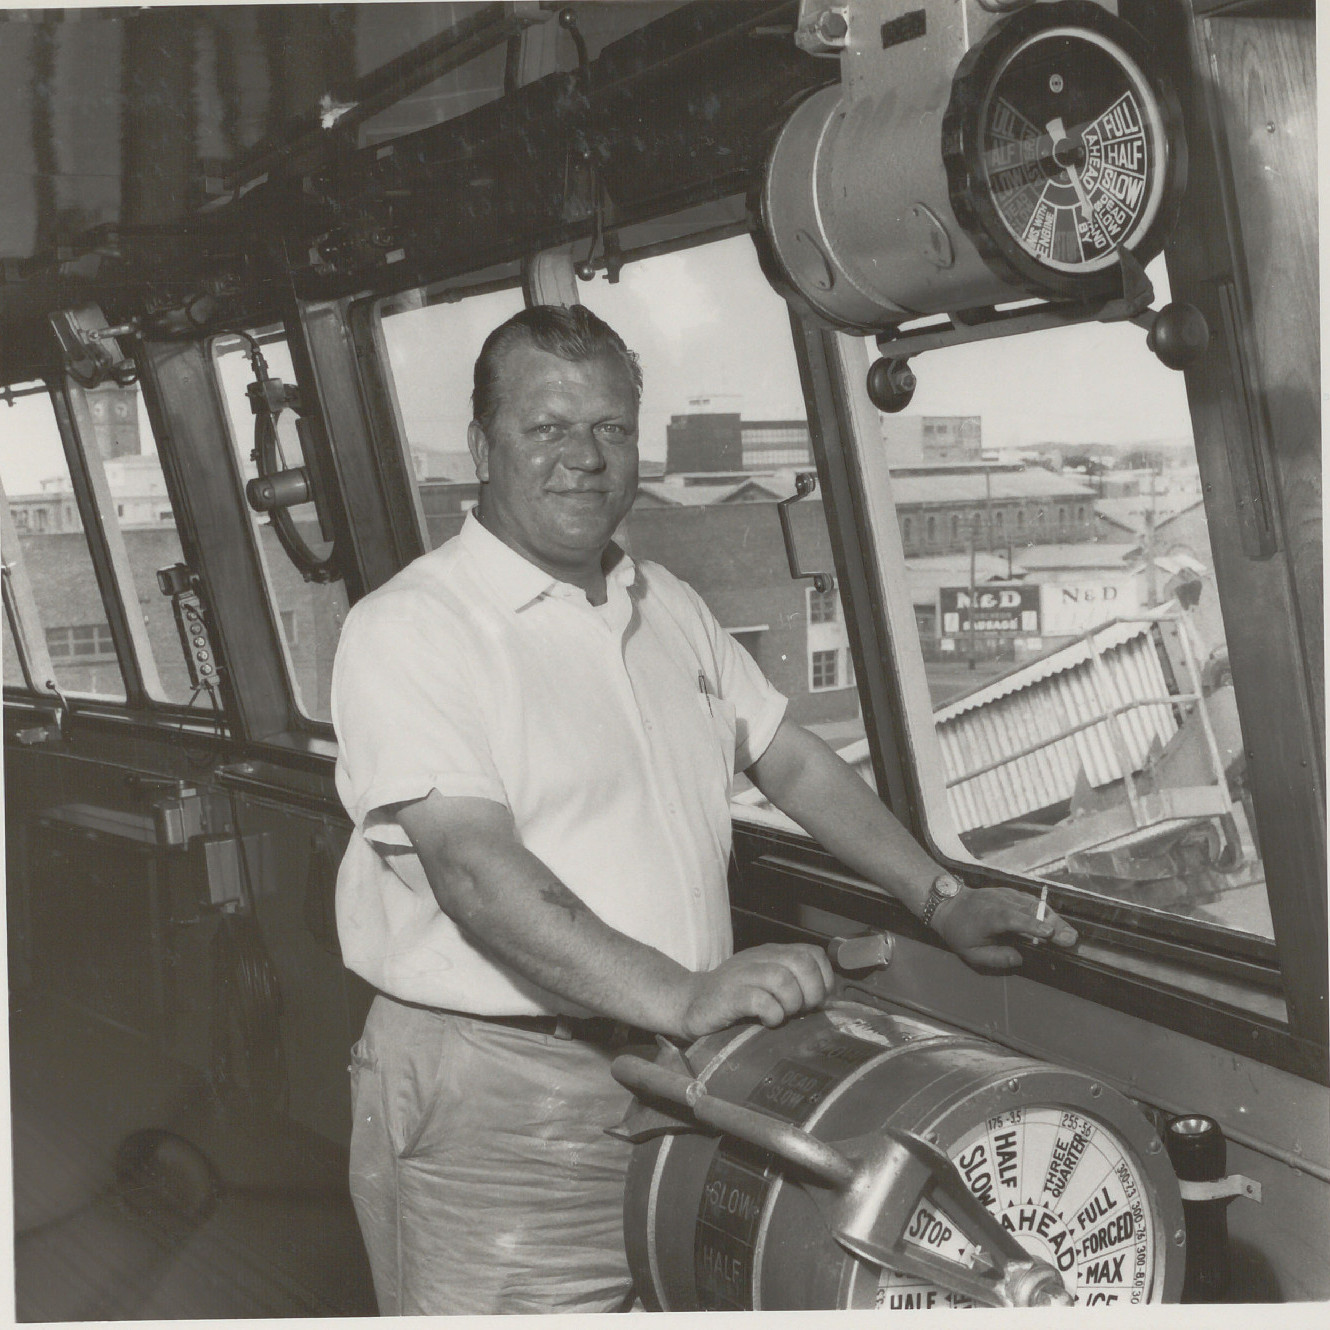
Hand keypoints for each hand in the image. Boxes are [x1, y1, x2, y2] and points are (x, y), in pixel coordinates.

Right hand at [676, 943, 832, 1038]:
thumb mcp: (767, 985)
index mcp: (773, 954)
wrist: (691, 1003)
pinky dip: (771, 1013)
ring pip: (783, 978)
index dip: (823, 979)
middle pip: (801, 962)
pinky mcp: (729, 995)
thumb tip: (827, 1005)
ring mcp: (743, 974)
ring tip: (782, 1016)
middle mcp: (760, 958)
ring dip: (791, 1003)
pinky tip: (767, 1021)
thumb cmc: (735, 1000)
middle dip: (810, 992)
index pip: (813, 954)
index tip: (816, 1002)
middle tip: (800, 1011)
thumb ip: (793, 985)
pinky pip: (760, 1000)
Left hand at [931, 886, 1076, 969]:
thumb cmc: (960, 932)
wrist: (949, 904)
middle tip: (1070, 938)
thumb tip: (1019, 959)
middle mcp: (1001, 902)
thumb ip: (996, 957)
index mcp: (989, 917)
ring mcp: (1008, 895)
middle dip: (1052, 923)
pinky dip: (1046, 912)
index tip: (1049, 932)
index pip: (1012, 918)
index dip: (1031, 924)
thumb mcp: (972, 953)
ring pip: (1034, 905)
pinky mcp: (1012, 893)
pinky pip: (1032, 901)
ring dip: (1054, 918)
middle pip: (1030, 911)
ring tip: (1069, 934)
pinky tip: (1057, 923)